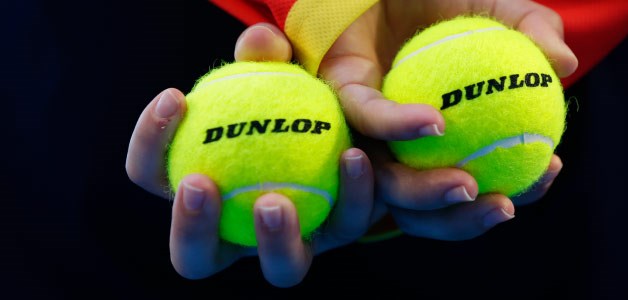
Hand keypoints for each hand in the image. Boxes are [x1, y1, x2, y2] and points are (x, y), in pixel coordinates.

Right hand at [125, 24, 383, 286]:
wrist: (346, 113)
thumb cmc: (288, 94)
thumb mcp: (275, 71)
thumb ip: (265, 56)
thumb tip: (260, 43)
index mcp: (201, 191)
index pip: (153, 175)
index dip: (150, 142)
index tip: (176, 95)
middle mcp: (239, 230)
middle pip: (197, 258)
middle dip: (190, 230)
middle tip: (199, 182)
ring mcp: (291, 242)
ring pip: (281, 269)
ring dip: (273, 241)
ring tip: (273, 201)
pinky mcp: (339, 232)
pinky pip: (345, 222)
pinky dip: (351, 193)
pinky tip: (353, 156)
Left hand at [315, 0, 575, 239]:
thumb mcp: (502, 9)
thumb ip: (533, 31)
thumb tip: (565, 64)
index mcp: (444, 142)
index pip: (476, 186)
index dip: (513, 192)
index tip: (548, 170)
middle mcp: (402, 146)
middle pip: (424, 211)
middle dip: (463, 222)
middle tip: (503, 206)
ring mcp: (368, 128)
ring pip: (387, 185)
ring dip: (427, 195)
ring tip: (468, 186)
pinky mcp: (340, 94)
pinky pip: (367, 118)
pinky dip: (400, 126)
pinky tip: (435, 123)